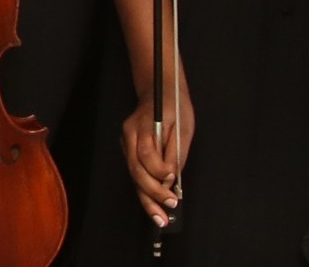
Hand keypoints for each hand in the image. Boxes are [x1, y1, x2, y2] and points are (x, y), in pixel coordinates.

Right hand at [120, 85, 195, 225]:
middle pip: (136, 169)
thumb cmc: (174, 107)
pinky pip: (136, 173)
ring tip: (160, 217)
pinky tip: (154, 205)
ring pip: (133, 176)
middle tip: (169, 207)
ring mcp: (126, 143)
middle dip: (152, 193)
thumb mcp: (183, 125)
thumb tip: (172, 179)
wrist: (159, 90)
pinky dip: (145, 190)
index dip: (158, 170)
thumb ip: (176, 152)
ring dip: (146, 198)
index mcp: (142, 125)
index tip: (172, 180)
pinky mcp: (128, 150)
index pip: (146, 153)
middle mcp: (129, 135)